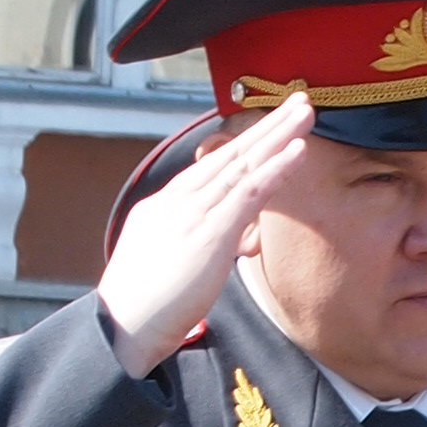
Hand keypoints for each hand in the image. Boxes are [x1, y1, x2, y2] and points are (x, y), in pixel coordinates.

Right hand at [94, 95, 310, 378]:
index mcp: (167, 206)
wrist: (121, 327)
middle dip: (266, 126)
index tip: (270, 127)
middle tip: (298, 100)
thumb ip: (205, 243)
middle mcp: (179, 200)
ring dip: (277, 135)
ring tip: (306, 111)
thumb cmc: (144, 309)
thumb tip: (237, 238)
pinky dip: (275, 168)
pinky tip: (298, 149)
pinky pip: (248, 193)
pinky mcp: (209, 233)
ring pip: (242, 164)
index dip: (245, 146)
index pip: (212, 169)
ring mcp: (193, 213)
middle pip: (230, 154)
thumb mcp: (172, 264)